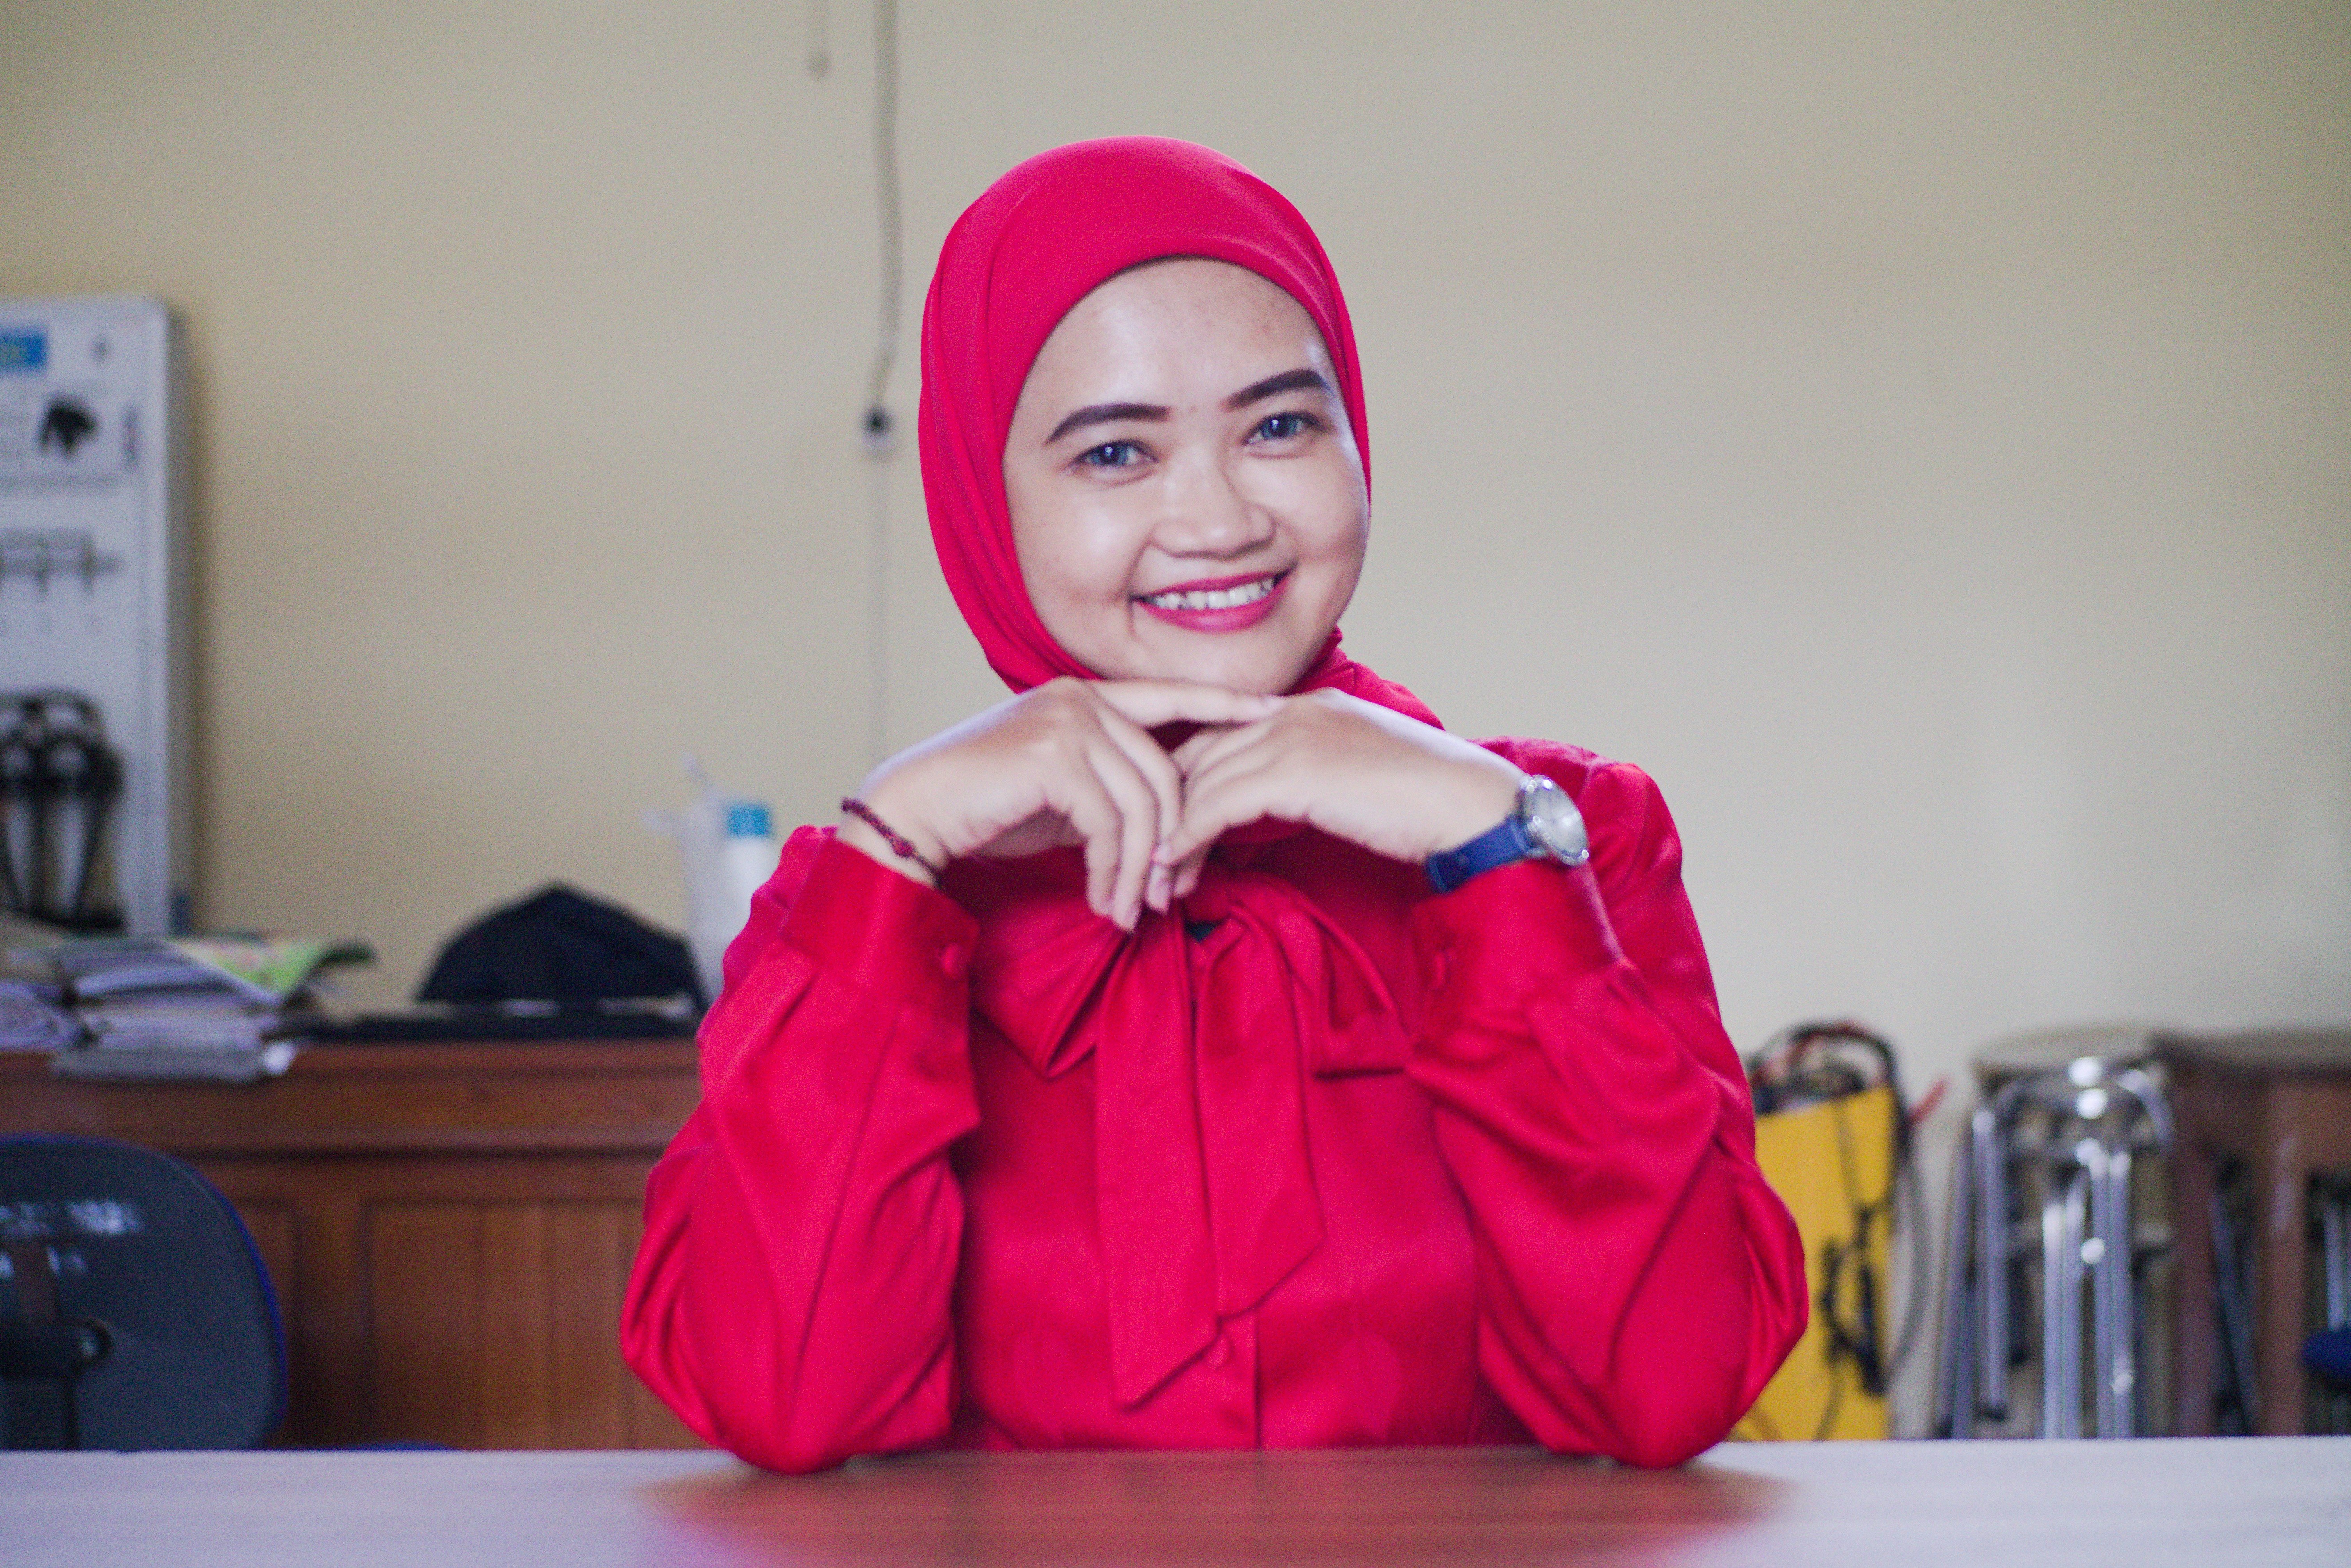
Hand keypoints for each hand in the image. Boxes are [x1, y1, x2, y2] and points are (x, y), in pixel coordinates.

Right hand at [841, 678, 1279, 928]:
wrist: (917, 810)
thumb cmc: (987, 805)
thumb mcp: (1061, 791)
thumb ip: (1109, 789)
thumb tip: (1160, 825)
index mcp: (1087, 696)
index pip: (1169, 696)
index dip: (1221, 703)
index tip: (1270, 712)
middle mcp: (1082, 698)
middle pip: (1165, 772)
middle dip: (1173, 840)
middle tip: (1161, 897)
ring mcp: (1067, 722)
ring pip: (1143, 803)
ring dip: (1140, 868)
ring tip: (1126, 910)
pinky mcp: (1054, 756)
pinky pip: (1110, 823)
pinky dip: (1111, 871)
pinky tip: (1100, 900)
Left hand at [1156, 689, 1524, 896]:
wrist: (1469, 803)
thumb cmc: (1423, 800)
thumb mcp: (1354, 772)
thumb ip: (1308, 775)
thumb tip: (1269, 806)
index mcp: (1305, 707)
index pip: (1221, 735)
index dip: (1188, 781)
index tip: (1171, 826)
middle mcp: (1290, 712)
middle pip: (1199, 754)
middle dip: (1167, 807)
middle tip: (1148, 858)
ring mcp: (1291, 738)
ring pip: (1200, 782)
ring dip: (1171, 833)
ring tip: (1155, 877)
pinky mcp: (1293, 773)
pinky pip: (1216, 806)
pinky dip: (1188, 837)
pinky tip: (1175, 866)